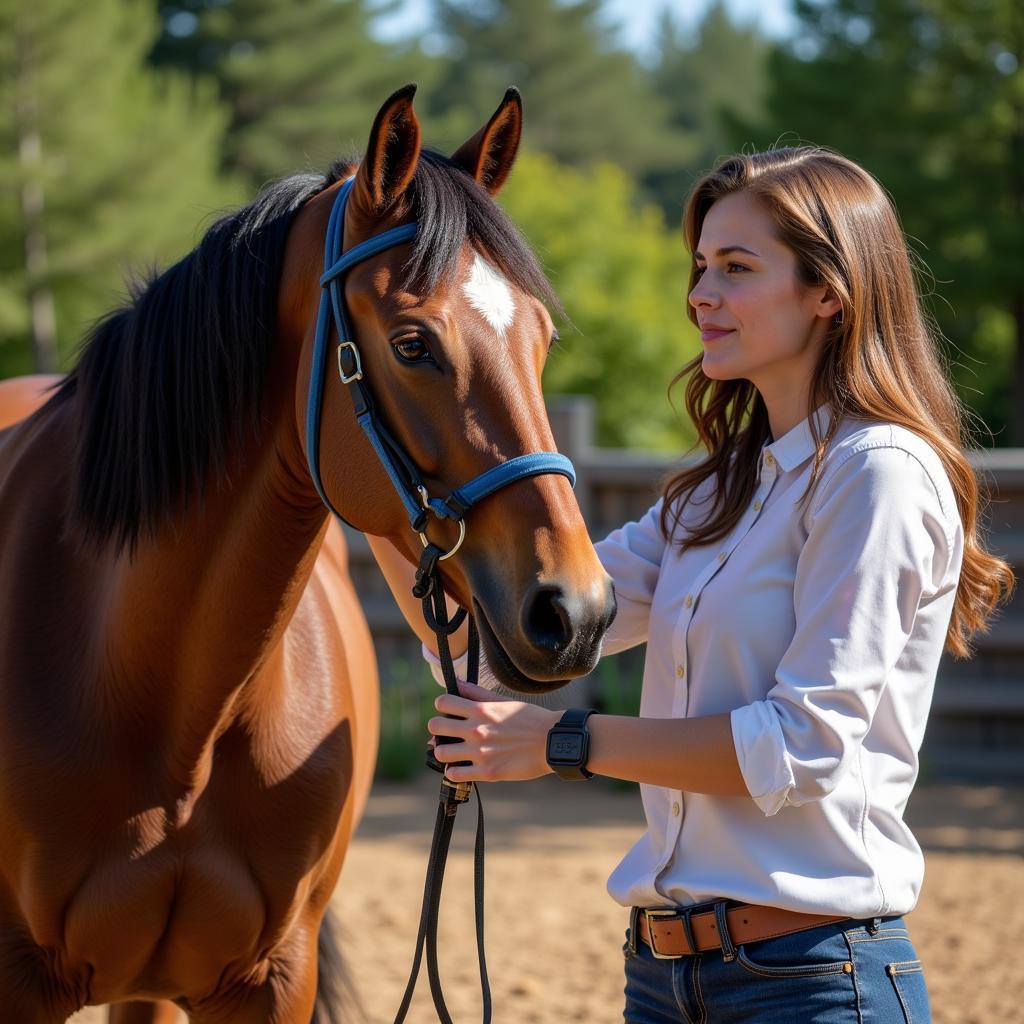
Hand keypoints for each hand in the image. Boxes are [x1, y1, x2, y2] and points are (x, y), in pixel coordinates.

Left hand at [427, 680, 560, 782]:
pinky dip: (453, 772)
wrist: (552, 742)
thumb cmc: (531, 719)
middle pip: (435, 727)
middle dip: (438, 729)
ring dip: (444, 752)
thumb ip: (478, 693)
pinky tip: (461, 768)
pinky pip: (454, 774)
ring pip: (441, 753)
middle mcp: (476, 730)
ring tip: (453, 752)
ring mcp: (480, 752)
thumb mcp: (504, 701)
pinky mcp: (486, 772)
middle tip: (447, 733)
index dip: (443, 706)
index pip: (443, 703)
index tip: (449, 712)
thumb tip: (458, 683)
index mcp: (480, 710)